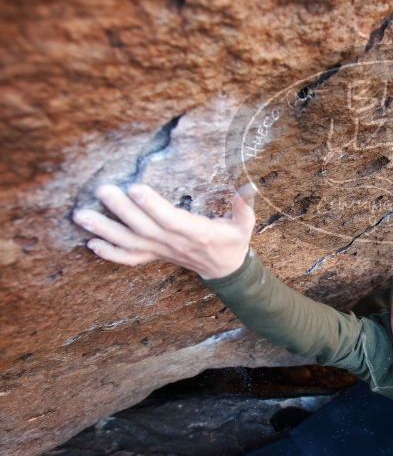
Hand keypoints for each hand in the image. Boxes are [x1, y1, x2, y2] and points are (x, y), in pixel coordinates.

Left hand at [72, 182, 256, 279]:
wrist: (226, 271)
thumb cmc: (233, 242)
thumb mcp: (245, 225)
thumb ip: (244, 206)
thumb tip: (247, 185)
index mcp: (196, 233)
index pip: (170, 220)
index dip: (152, 206)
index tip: (135, 188)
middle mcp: (174, 244)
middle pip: (143, 229)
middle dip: (121, 210)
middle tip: (102, 190)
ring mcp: (162, 252)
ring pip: (129, 243)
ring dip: (104, 230)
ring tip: (82, 217)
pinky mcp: (155, 256)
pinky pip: (129, 258)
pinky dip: (109, 253)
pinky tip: (91, 243)